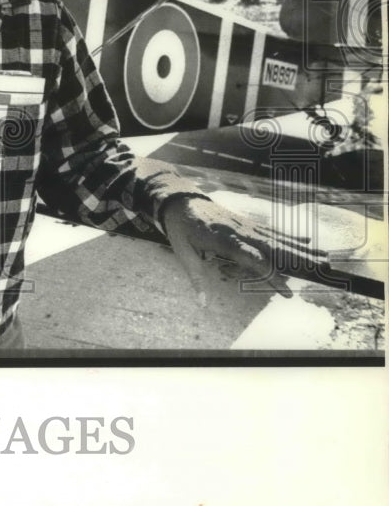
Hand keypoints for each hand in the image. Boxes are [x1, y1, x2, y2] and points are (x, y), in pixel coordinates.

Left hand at [160, 195, 325, 305]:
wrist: (180, 201)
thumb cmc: (180, 230)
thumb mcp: (182, 253)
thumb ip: (195, 278)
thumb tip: (203, 305)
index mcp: (223, 240)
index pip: (252, 260)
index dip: (271, 276)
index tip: (288, 293)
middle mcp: (239, 231)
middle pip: (272, 247)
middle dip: (297, 260)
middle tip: (321, 273)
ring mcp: (245, 226)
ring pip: (277, 238)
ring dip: (301, 249)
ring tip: (325, 259)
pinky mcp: (247, 223)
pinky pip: (272, 231)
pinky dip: (290, 236)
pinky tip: (308, 241)